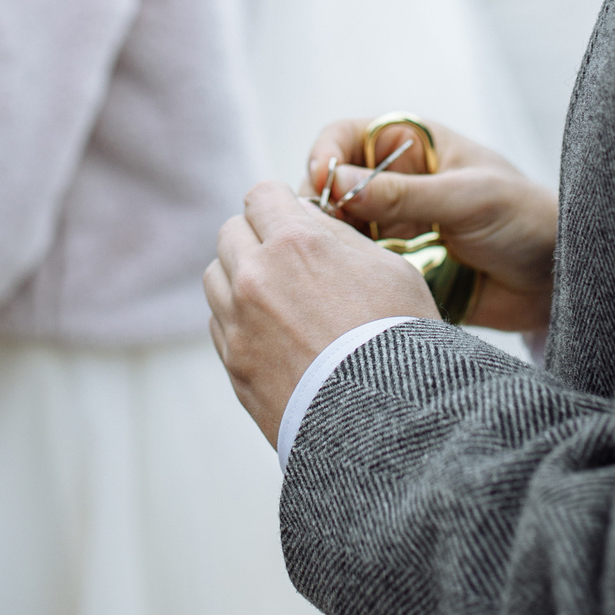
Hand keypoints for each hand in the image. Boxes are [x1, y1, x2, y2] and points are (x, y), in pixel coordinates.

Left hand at [206, 181, 436, 445]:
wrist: (384, 420)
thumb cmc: (398, 338)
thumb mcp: (389, 267)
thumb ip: (339, 237)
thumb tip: (310, 221)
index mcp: (294, 241)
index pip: (262, 195)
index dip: (280, 204)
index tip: (293, 219)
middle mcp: (255, 276)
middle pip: (231, 232)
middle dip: (257, 238)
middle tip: (287, 260)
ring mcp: (237, 322)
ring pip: (216, 276)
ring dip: (240, 277)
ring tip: (277, 299)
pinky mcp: (233, 363)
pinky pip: (220, 322)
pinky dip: (238, 319)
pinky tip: (273, 335)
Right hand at [306, 118, 557, 334]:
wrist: (553, 280)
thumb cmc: (525, 218)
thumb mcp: (467, 198)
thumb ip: (406, 193)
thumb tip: (339, 183)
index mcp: (410, 146)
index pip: (345, 137)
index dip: (325, 155)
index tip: (321, 183)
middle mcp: (393, 182)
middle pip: (330, 187)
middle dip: (322, 207)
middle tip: (326, 231)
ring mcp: (392, 226)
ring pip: (338, 230)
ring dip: (334, 244)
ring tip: (343, 261)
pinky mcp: (394, 266)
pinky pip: (357, 267)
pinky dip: (350, 274)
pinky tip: (356, 285)